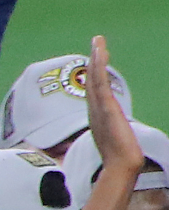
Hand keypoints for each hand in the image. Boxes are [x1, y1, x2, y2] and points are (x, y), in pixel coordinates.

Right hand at [84, 36, 141, 173]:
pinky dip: (98, 68)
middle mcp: (95, 110)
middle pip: (92, 80)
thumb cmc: (119, 159)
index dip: (93, 74)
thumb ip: (112, 134)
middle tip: (95, 43)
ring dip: (96, 58)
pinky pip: (99, 83)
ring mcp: (99, 108)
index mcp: (97, 116)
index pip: (94, 91)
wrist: (121, 165)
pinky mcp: (106, 106)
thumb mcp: (114, 143)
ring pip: (94, 78)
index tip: (94, 60)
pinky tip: (99, 56)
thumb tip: (114, 136)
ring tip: (98, 41)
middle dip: (93, 61)